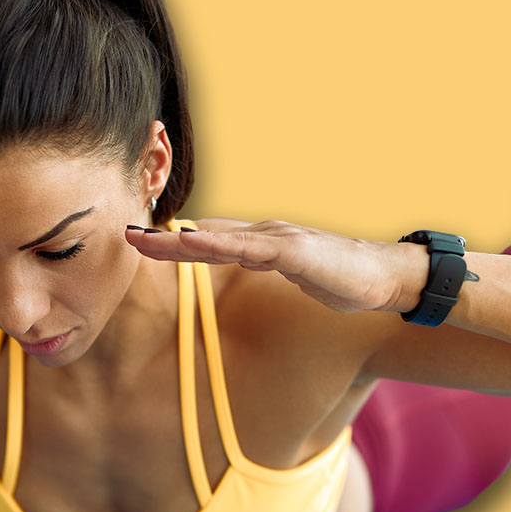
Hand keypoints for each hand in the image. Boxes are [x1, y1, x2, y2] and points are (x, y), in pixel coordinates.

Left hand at [125, 218, 403, 312]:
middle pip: (204, 233)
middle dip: (163, 236)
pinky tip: (190, 245)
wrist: (386, 277)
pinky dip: (214, 246)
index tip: (140, 240)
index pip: (210, 237)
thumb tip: (241, 261)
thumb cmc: (342, 277)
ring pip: (217, 238)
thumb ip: (267, 265)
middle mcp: (265, 233)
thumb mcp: (293, 273)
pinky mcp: (292, 251)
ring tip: (142, 240)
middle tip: (124, 234)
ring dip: (176, 240)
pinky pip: (246, 249)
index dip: (174, 238)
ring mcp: (277, 239)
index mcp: (263, 242)